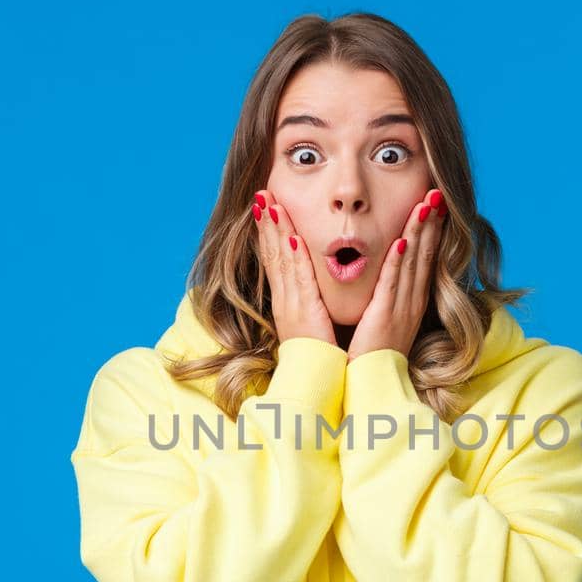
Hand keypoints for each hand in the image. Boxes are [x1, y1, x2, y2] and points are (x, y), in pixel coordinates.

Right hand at [251, 189, 336, 345]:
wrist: (315, 385)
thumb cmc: (319, 358)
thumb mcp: (312, 326)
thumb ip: (311, 307)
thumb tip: (313, 295)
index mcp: (288, 304)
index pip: (276, 261)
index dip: (269, 234)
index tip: (266, 210)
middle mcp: (285, 301)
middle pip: (273, 255)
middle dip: (267, 224)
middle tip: (262, 196)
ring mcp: (292, 306)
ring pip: (282, 260)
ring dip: (277, 231)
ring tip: (270, 204)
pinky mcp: (304, 313)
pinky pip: (300, 280)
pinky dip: (296, 257)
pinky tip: (295, 237)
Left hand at [347, 188, 446, 361]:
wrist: (371, 387)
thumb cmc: (371, 356)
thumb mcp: (383, 322)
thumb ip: (385, 300)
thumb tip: (382, 283)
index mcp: (410, 302)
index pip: (424, 259)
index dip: (430, 231)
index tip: (434, 206)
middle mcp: (411, 302)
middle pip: (425, 254)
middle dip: (431, 222)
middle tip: (437, 193)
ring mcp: (401, 308)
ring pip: (413, 262)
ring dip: (419, 231)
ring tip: (427, 203)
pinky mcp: (385, 316)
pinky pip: (393, 283)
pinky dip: (398, 260)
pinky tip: (401, 239)